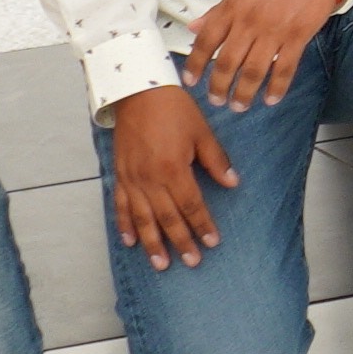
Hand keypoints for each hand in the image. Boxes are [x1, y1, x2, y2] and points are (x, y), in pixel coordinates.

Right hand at [105, 85, 236, 262]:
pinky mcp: (119, 174)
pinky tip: (130, 242)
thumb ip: (216, 160)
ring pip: (142, 218)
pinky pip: (120, 205)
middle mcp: (149, 178)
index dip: (202, 224)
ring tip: (160, 264)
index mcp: (172, 168)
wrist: (137, 90)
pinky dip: (124, 225)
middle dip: (180, 242)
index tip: (211, 242)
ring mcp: (131, 178)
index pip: (190, 205)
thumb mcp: (201, 131)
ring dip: (151, 243)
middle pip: (167, 217)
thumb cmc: (173, 108)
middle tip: (191, 262)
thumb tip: (233, 183)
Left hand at [180, 0, 343, 108]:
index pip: (207, 40)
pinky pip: (284, 69)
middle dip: (219, 86)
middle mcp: (250, 21)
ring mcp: (274, 30)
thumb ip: (217, 12)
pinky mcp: (298, 36)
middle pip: (227, 62)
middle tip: (217, 101)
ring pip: (253, 70)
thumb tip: (193, 28)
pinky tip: (270, 99)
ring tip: (239, 106)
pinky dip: (276, 88)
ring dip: (244, 93)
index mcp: (233, 7)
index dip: (196, 64)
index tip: (190, 81)